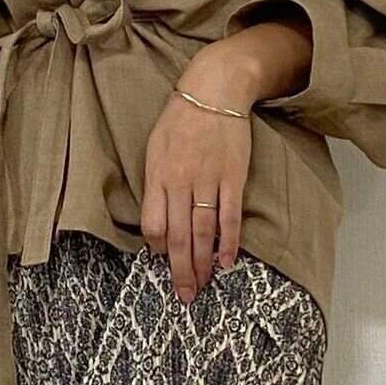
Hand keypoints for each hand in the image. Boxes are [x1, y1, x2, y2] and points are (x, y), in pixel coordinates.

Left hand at [142, 53, 252, 303]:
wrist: (214, 89)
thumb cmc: (179, 120)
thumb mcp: (154, 148)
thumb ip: (154, 184)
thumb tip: (157, 221)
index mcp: (157, 176)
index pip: (152, 224)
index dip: (157, 248)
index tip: (161, 261)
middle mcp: (180, 182)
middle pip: (178, 236)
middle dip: (179, 270)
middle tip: (182, 296)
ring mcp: (208, 181)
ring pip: (203, 232)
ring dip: (201, 264)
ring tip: (200, 287)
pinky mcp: (233, 178)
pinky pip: (230, 217)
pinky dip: (228, 242)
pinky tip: (226, 262)